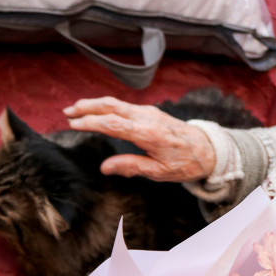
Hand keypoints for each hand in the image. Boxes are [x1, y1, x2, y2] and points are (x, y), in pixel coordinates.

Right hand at [64, 96, 215, 181]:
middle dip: (87, 107)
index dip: (92, 123)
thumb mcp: (159, 172)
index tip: (73, 124)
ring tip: (75, 109)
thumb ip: (131, 167)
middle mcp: (148, 118)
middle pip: (112, 106)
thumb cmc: (185, 163)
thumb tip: (105, 167)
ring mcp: (149, 112)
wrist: (208, 149)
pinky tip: (96, 112)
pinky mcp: (150, 112)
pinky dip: (106, 106)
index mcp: (149, 134)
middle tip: (67, 112)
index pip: (113, 124)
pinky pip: (124, 106)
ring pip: (117, 103)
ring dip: (94, 104)